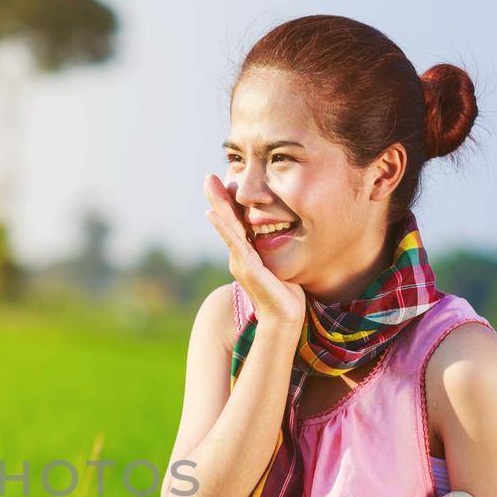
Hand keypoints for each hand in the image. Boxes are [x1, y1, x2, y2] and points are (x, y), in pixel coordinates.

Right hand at [202, 174, 307, 333]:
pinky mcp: (247, 267)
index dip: (231, 204)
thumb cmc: (288, 295)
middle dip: (218, 199)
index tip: (227, 182)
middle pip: (227, 222)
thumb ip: (277, 253)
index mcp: (247, 255)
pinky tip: (215, 213)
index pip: (237, 224)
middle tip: (209, 177)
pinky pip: (234, 242)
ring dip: (217, 205)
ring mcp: (240, 262)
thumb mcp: (281, 267)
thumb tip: (286, 239)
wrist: (285, 318)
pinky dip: (223, 226)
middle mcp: (239, 257)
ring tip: (210, 186)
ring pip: (227, 227)